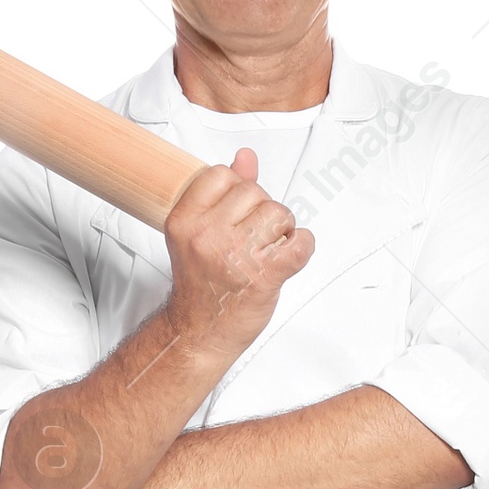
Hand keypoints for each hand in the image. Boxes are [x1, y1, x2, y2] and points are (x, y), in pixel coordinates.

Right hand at [163, 145, 313, 359]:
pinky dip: (303, 246)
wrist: (199, 332)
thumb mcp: (202, 233)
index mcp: (185, 220)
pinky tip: (289, 255)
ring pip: (279, 213)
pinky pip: (300, 243)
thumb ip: (224, 193)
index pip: (222, 175)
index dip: (238, 191)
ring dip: (282, 228)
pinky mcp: (264, 277)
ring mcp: (236, 257)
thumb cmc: (202, 283)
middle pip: (254, 192)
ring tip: (268, 247)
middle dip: (262, 210)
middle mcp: (207, 236)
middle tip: (254, 236)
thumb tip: (246, 156)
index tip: (237, 214)